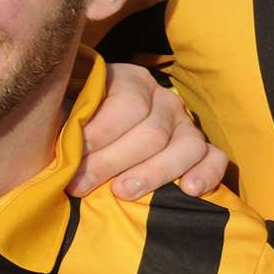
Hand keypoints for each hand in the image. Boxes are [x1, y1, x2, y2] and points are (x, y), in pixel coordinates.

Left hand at [66, 64, 226, 200]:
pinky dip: (207, 173)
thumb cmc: (78, 122)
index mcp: (131, 80)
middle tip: (81, 185)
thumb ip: (65, 119)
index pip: (126, 104)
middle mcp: (163, 98)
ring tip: (122, 193)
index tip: (71, 156)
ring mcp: (185, 123)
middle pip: (151, 132)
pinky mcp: (201, 147)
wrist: (98, 128)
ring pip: (185, 146)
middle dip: (112, 162)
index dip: (99, 133)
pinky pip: (215, 157)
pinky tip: (189, 190)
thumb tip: (57, 141)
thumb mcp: (69, 109)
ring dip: (152, 173)